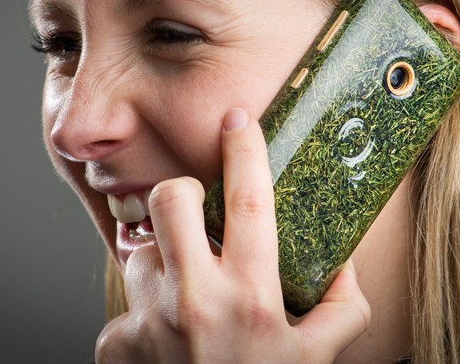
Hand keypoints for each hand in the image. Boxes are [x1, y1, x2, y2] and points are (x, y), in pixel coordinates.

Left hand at [95, 108, 370, 362]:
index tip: (239, 118)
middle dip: (182, 195)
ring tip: (187, 302)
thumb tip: (341, 257)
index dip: (244, 149)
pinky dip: (145, 319)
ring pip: (141, 250)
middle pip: (169, 200)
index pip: (250, 201)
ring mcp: (149, 323)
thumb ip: (343, 303)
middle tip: (198, 217)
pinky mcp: (116, 345)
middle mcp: (195, 302)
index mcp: (251, 297)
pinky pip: (126, 307)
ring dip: (164, 265)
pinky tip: (166, 347)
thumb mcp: (319, 356)